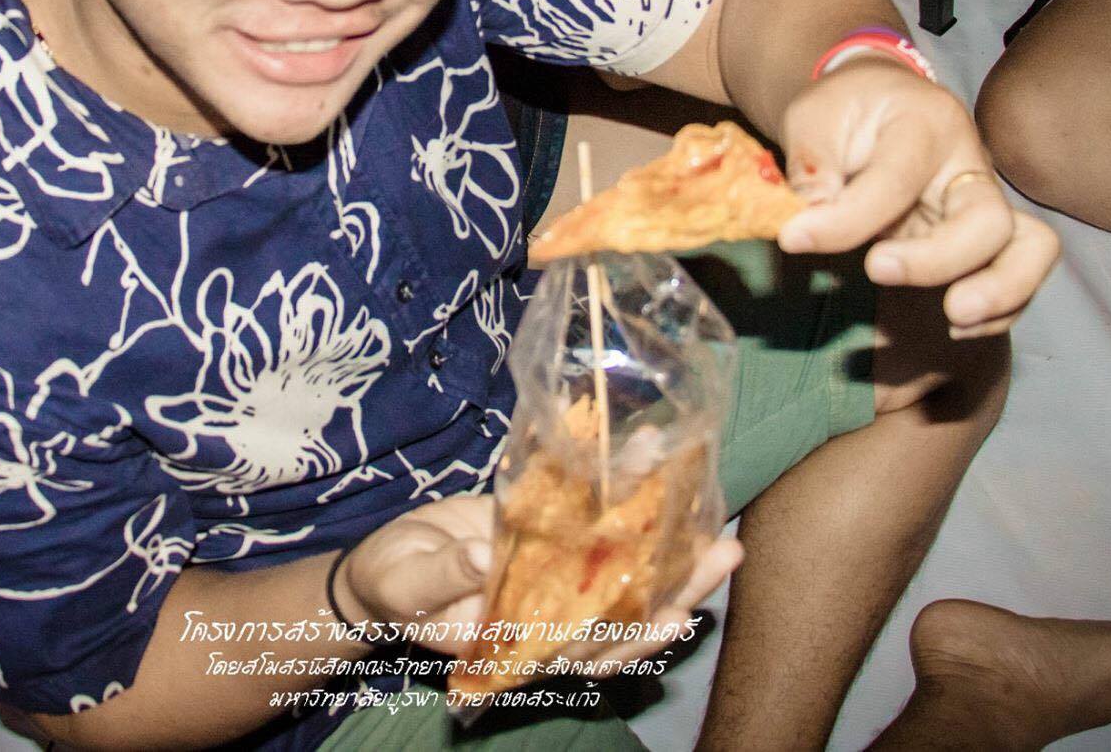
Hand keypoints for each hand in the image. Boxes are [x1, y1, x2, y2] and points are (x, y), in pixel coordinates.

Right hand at [343, 495, 743, 673]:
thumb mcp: (408, 587)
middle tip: (726, 554)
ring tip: (711, 506)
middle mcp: (554, 611)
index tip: (676, 618)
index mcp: (525, 642)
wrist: (384, 566)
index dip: (635, 637)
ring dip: (667, 538)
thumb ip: (447, 579)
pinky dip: (623, 492)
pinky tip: (652, 460)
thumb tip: (486, 563)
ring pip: (620, 562)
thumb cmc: (392, 588)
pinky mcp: (547, 530)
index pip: (591, 649)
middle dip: (680, 584)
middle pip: (627, 608)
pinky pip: (593, 515)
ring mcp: (556, 571)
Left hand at [777, 58, 1057, 337]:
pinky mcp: (985, 239)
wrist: (875, 105)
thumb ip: (811, 164)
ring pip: (1031, 247)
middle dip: (936, 258)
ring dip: (1000, 290)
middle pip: (987, 218)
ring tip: (952, 316)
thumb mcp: (812, 117)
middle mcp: (969, 165)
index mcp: (927, 124)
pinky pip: (1019, 272)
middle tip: (876, 269)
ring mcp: (983, 204)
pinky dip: (998, 309)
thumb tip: (810, 218)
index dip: (845, 219)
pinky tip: (951, 326)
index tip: (794, 238)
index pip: (896, 180)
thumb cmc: (845, 112)